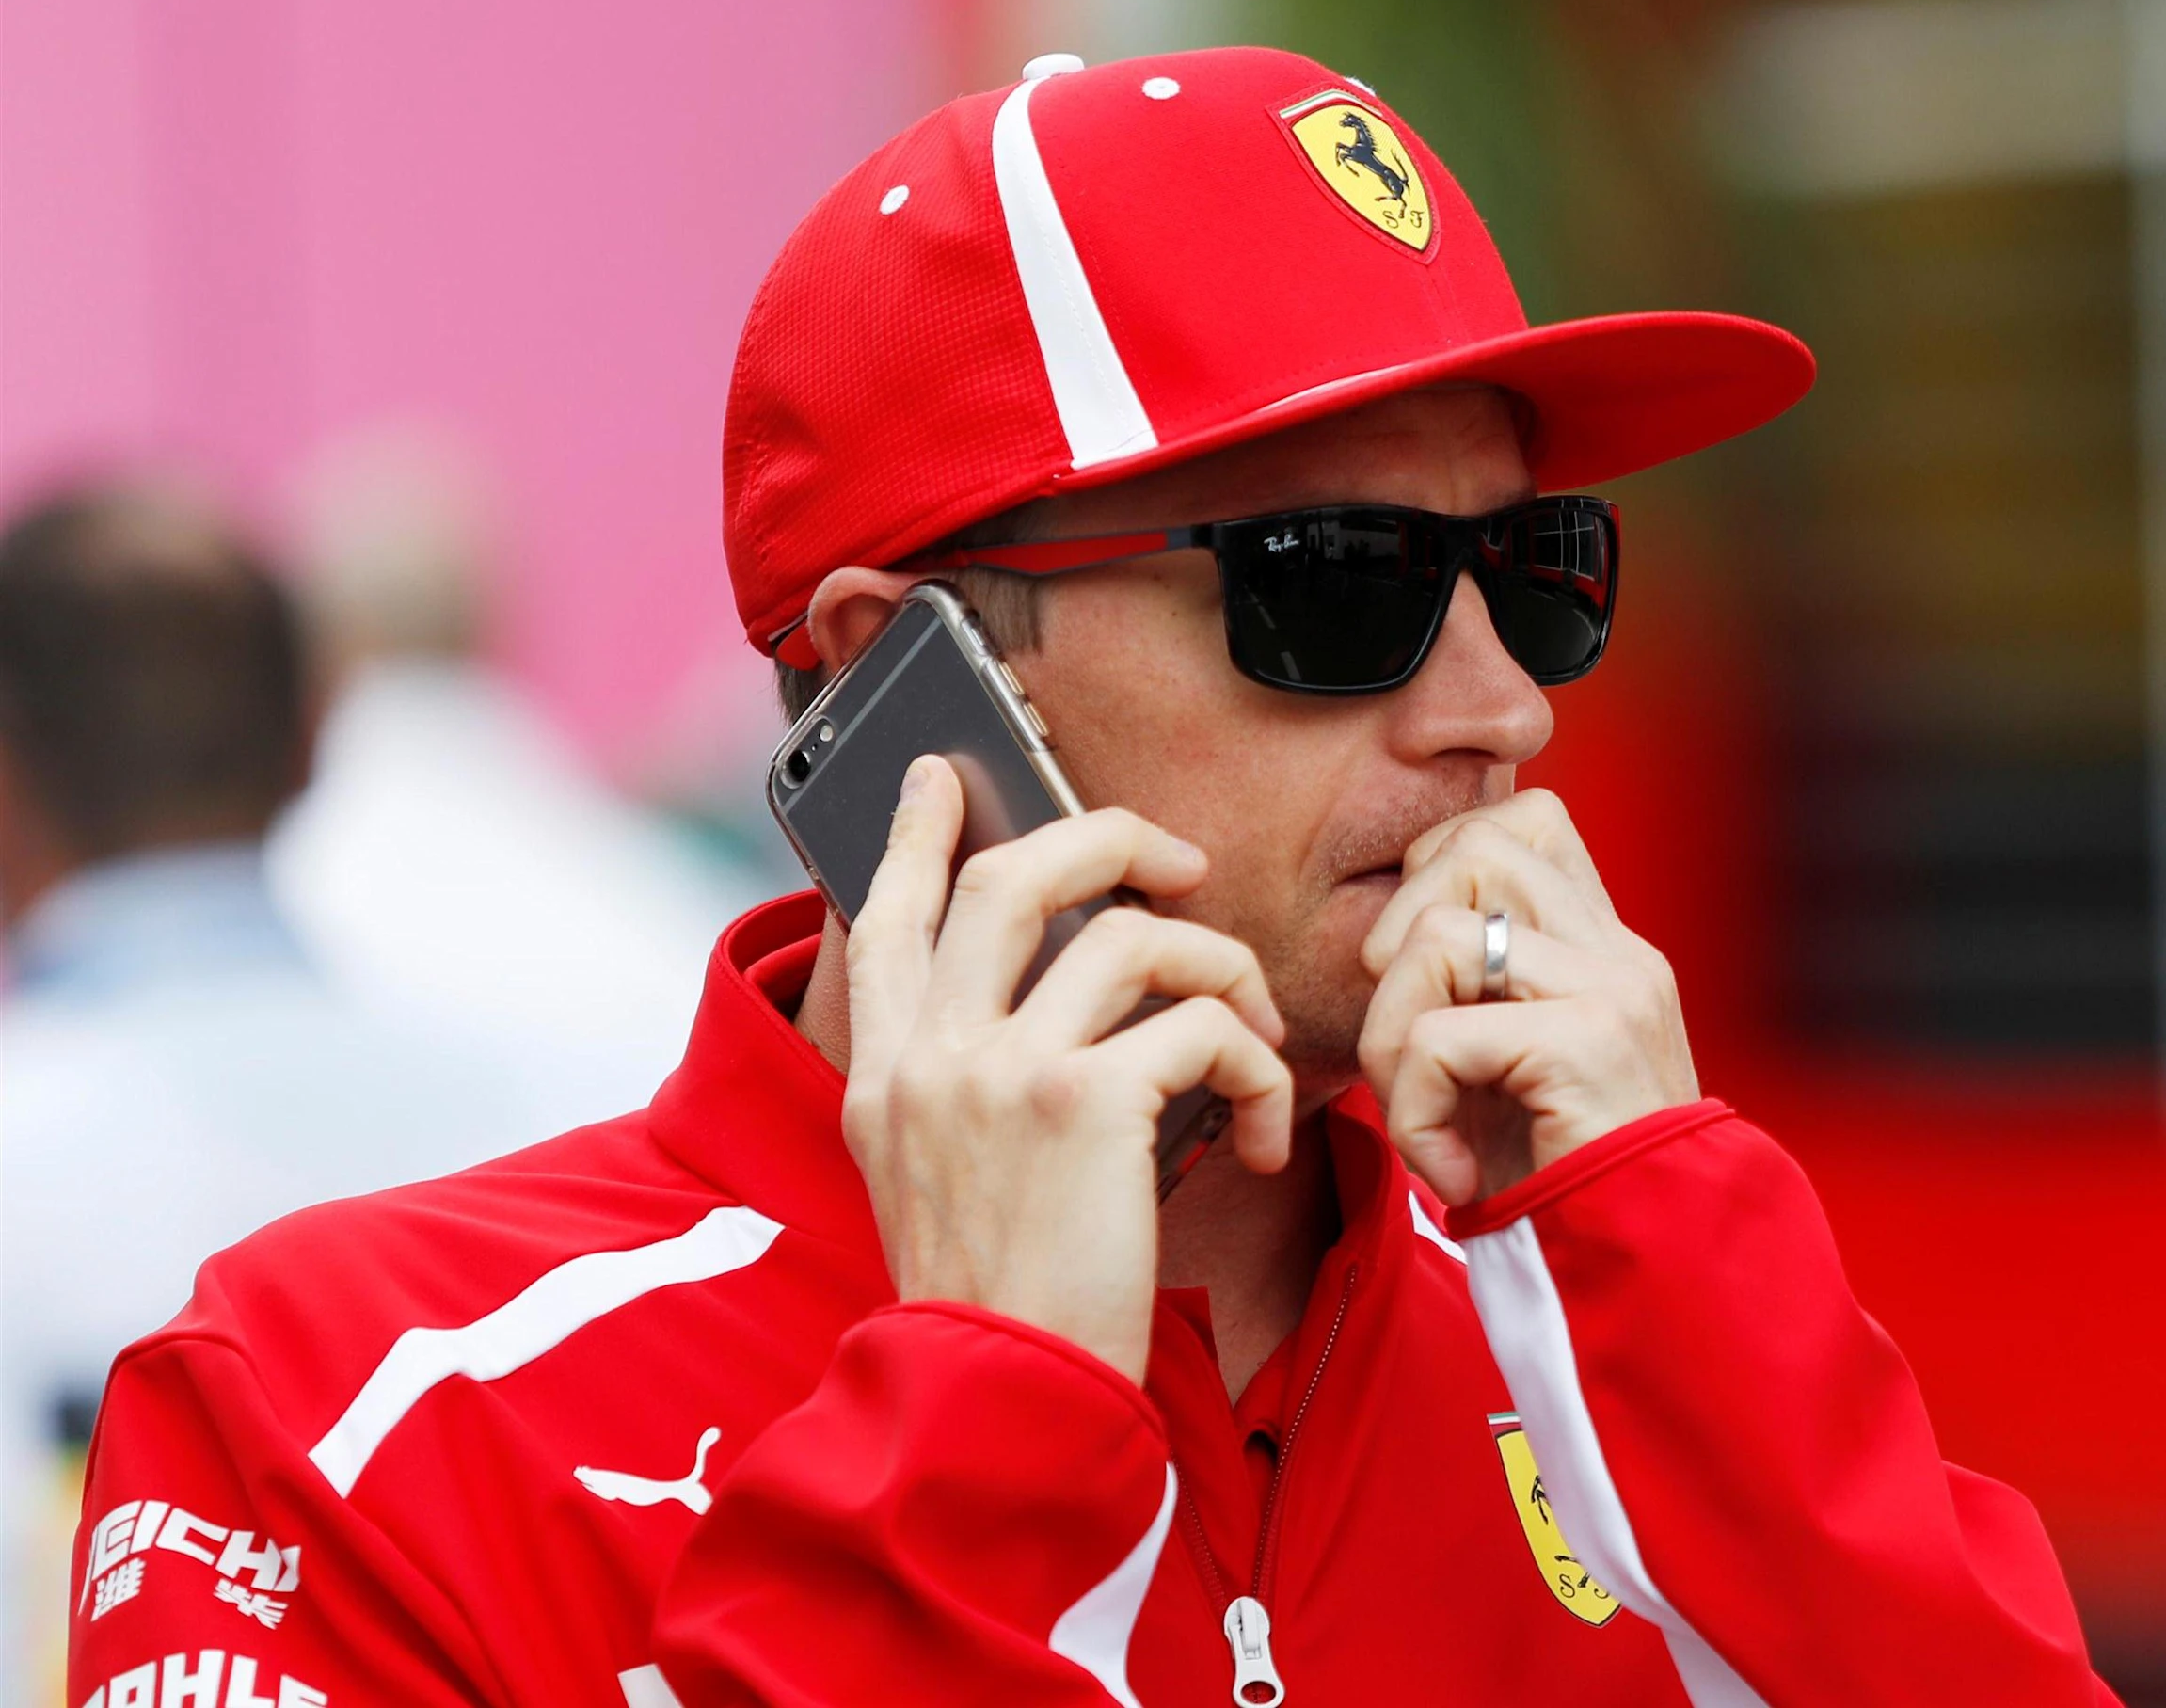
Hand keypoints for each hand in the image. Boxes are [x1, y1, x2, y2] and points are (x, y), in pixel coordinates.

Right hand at [841, 756, 1295, 1380]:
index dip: (916, 835)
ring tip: (1253, 1032)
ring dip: (1220, 970)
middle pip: (1012, 877)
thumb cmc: (1001, 1310)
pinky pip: (1202, 1027)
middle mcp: (928, 1058)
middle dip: (1109, 840)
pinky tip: (1266, 1132)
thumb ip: (967, 1093)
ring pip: (1132, 935)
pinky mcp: (1082, 1103)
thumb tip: (1050, 1018)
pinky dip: (1257, 1065)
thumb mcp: (938, 1186)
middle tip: (1175, 864)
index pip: (885, 917)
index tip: (942, 776)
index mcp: (884, 1076)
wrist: (999, 1404)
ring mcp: (999, 1072)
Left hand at [1357, 789, 1698, 1206]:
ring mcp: (1608, 991)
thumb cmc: (1571, 1187)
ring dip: (1390, 1039)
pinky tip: (1452, 1173)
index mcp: (1608, 949)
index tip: (1426, 977)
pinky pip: (1435, 1038)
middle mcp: (1618, 953)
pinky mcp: (1584, 1044)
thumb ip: (1485, 1000)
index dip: (1440, 870)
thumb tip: (1381, 947)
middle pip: (1472, 847)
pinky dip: (1413, 1113)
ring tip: (1425, 1119)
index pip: (1523, 820)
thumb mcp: (1520, 1074)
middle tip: (1411, 1050)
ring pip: (1435, 938)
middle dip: (1398, 943)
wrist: (1655, 1275)